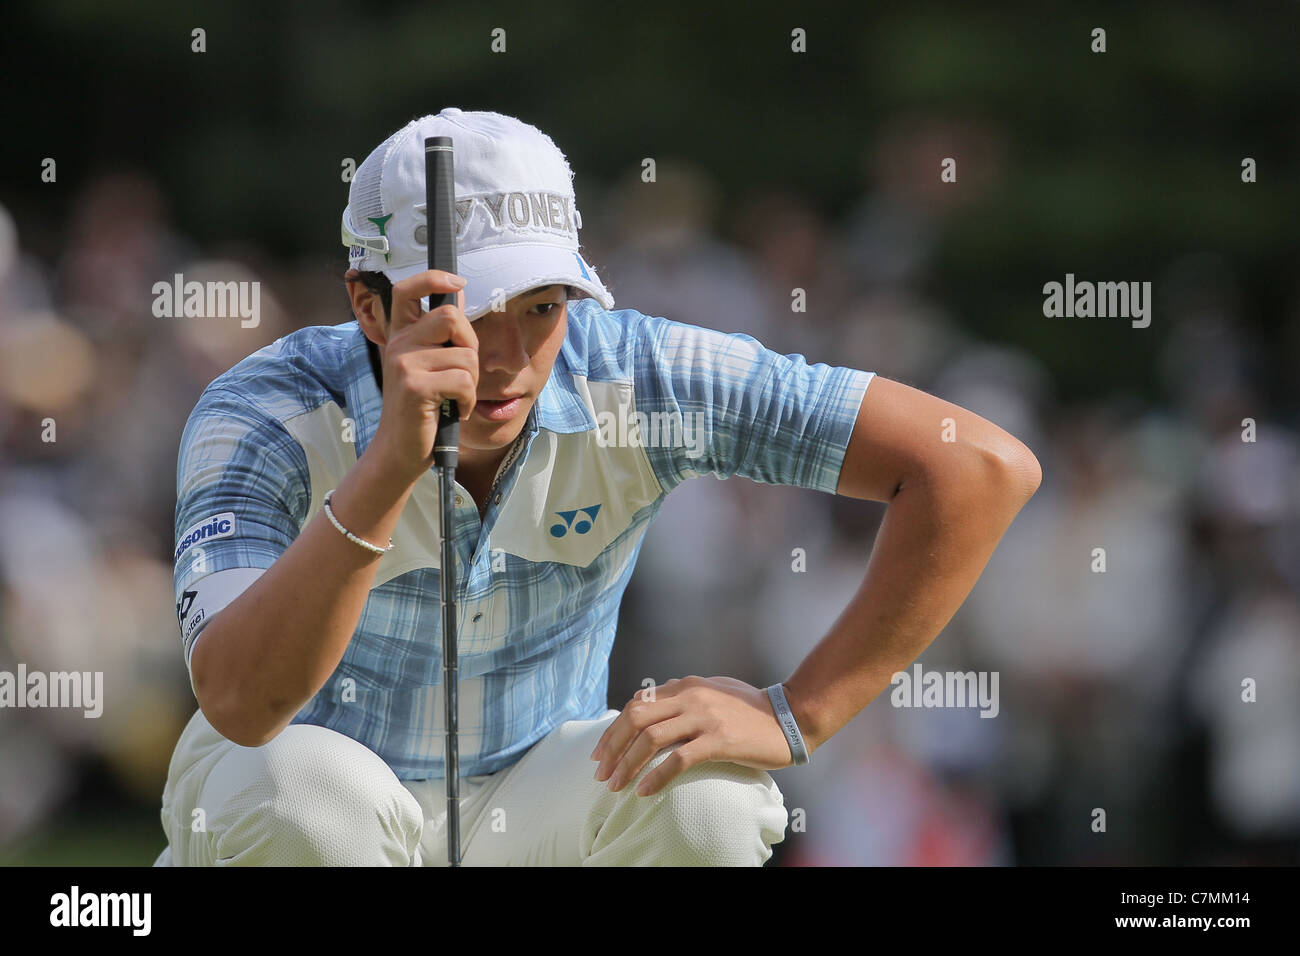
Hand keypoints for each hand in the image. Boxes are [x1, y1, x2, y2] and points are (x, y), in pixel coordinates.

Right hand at [369, 270, 477, 482]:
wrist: (400, 451)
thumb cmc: (421, 410)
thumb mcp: (427, 367)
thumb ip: (440, 335)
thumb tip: (460, 293)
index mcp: (401, 336)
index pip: (408, 290)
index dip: (433, 277)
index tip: (458, 281)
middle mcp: (398, 344)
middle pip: (451, 317)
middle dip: (470, 345)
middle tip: (463, 372)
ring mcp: (404, 364)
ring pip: (464, 355)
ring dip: (471, 382)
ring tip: (454, 398)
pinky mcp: (414, 386)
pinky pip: (463, 381)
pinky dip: (467, 400)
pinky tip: (453, 411)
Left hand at [589, 676, 793, 796]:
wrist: (790, 716)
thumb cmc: (751, 708)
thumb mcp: (713, 690)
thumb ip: (684, 694)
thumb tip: (655, 698)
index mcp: (685, 685)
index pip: (636, 704)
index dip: (613, 729)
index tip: (600, 753)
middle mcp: (690, 697)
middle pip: (636, 718)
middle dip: (612, 747)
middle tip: (601, 773)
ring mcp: (704, 718)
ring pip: (651, 738)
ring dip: (627, 764)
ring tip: (616, 786)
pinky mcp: (719, 740)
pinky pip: (678, 759)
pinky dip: (656, 776)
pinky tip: (644, 792)